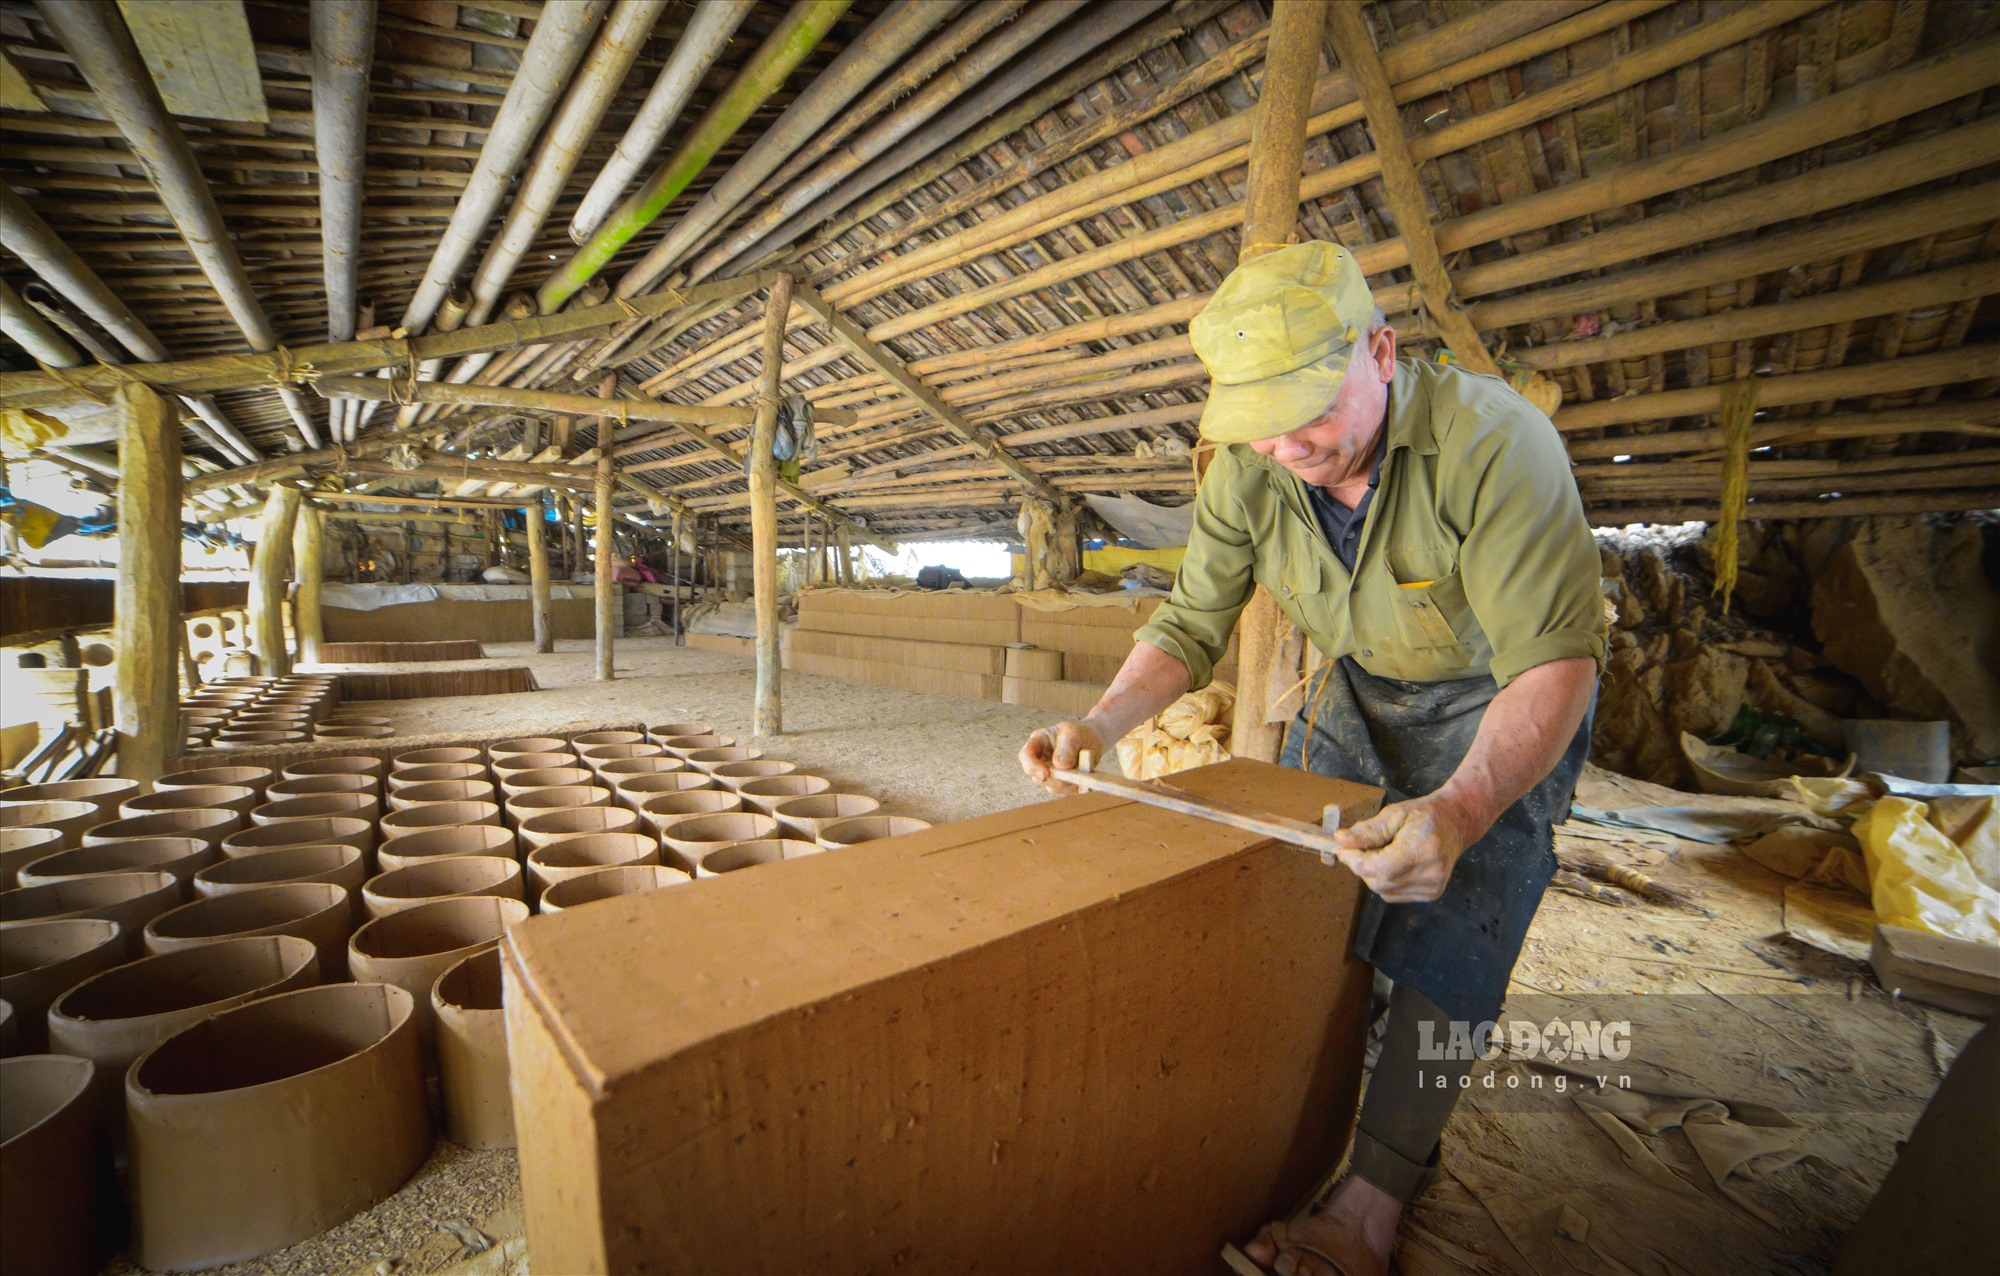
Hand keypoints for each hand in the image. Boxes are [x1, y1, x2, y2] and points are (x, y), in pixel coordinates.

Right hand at [1018, 718, 1105, 794]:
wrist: (1091, 740)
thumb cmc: (1079, 733)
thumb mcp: (1074, 733)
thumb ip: (1067, 746)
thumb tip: (1060, 765)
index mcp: (1038, 742)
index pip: (1025, 755)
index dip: (1032, 767)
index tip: (1046, 773)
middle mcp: (1040, 760)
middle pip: (1038, 777)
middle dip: (1056, 778)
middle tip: (1075, 772)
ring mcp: (1050, 774)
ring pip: (1052, 787)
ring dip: (1069, 783)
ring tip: (1083, 770)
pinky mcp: (1061, 784)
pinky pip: (1065, 793)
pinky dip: (1076, 789)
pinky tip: (1084, 779)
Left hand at [1328, 792, 1486, 902]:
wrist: (1456, 822)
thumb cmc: (1424, 815)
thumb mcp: (1394, 814)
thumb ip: (1367, 831)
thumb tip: (1340, 841)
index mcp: (1421, 849)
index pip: (1378, 867)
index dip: (1355, 860)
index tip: (1343, 849)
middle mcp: (1430, 872)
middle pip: (1378, 882)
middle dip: (1363, 866)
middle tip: (1361, 847)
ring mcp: (1432, 887)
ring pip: (1383, 891)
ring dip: (1374, 874)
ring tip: (1385, 852)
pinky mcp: (1431, 894)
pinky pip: (1393, 894)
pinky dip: (1386, 881)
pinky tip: (1396, 864)